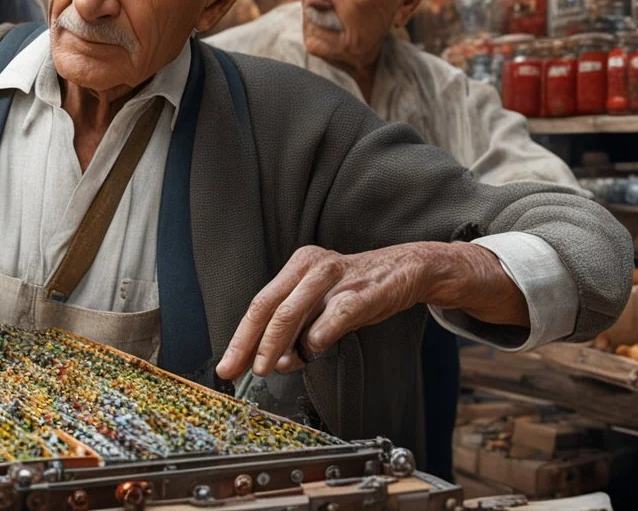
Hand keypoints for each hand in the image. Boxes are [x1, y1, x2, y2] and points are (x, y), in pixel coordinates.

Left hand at [216, 242, 525, 379]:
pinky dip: (317, 339)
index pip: (260, 303)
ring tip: (269, 367)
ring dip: (275, 345)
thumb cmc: (360, 289)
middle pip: (268, 307)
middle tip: (240, 371)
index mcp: (297, 266)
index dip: (241, 336)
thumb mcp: (322, 303)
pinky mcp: (359, 293)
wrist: (409, 270)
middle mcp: (310, 267)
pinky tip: (313, 352)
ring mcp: (333, 278)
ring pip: (291, 312)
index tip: (228, 365)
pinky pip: (331, 319)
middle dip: (249, 343)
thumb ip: (298, 329)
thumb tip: (275, 362)